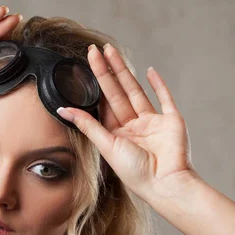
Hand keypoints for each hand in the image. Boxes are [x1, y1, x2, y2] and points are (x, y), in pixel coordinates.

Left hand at [57, 44, 195, 202]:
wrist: (166, 184)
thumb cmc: (136, 172)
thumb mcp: (107, 146)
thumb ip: (88, 125)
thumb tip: (63, 110)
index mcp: (117, 134)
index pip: (103, 103)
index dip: (95, 84)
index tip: (85, 65)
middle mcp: (134, 126)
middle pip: (117, 92)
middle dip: (106, 71)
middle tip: (94, 50)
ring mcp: (153, 123)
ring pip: (136, 90)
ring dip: (125, 71)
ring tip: (113, 52)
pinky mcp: (171, 121)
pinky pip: (164, 98)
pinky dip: (158, 85)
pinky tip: (148, 71)